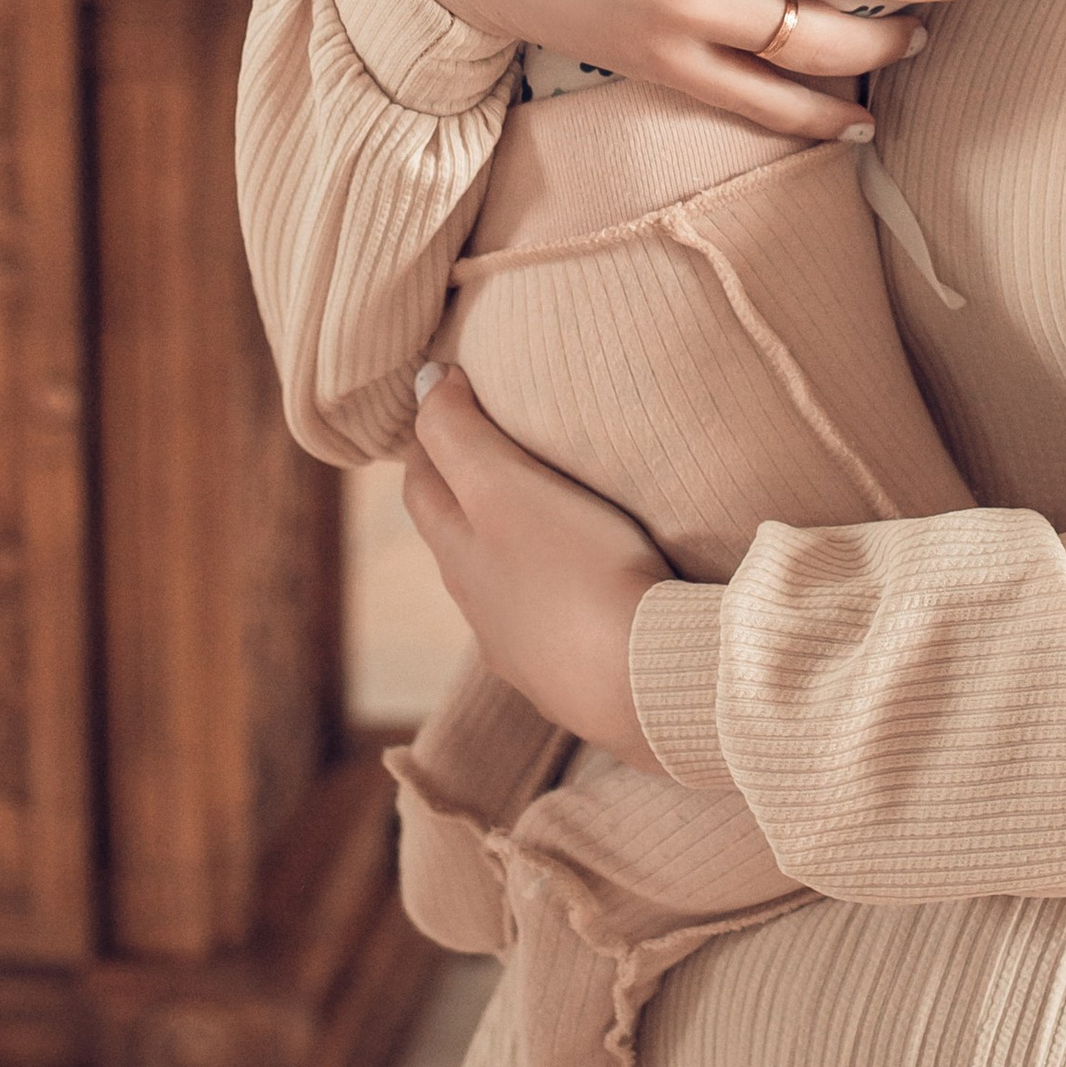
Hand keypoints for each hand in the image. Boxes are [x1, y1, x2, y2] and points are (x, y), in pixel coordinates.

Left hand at [404, 370, 666, 766]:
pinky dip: (553, 590)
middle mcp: (481, 608)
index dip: (429, 437)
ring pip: (501, 585)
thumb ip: (459, 434)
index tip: (448, 393)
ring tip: (542, 510)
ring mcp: (527, 652)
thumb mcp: (502, 487)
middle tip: (486, 442)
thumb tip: (424, 381)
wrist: (641, 685)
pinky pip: (551, 623)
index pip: (423, 486)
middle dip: (462, 489)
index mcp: (458, 556)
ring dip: (509, 545)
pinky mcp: (577, 678)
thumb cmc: (572, 572)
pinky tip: (584, 588)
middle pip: (456, 537)